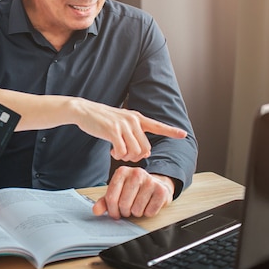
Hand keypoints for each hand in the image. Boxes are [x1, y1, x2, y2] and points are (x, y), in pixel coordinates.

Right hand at [72, 99, 186, 161]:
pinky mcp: (112, 131)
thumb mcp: (121, 122)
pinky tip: (112, 151)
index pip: (158, 125)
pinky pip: (122, 151)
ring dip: (127, 157)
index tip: (183, 134)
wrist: (84, 111)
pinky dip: (117, 155)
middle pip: (146, 148)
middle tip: (126, 155)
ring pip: (135, 151)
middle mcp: (133, 121)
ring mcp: (123, 125)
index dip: (171, 131)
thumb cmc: (102, 119)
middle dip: (137, 157)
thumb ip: (134, 134)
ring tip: (118, 152)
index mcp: (137, 118)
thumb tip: (145, 153)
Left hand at [92, 167, 173, 218]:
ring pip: (136, 209)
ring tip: (138, 206)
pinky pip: (150, 211)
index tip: (115, 214)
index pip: (111, 197)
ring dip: (136, 213)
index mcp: (122, 171)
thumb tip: (96, 210)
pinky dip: (148, 213)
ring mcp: (150, 180)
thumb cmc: (134, 190)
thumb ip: (105, 201)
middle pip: (123, 204)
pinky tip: (148, 205)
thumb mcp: (118, 192)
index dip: (112, 210)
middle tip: (128, 210)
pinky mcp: (161, 190)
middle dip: (125, 212)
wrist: (157, 185)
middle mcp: (136, 173)